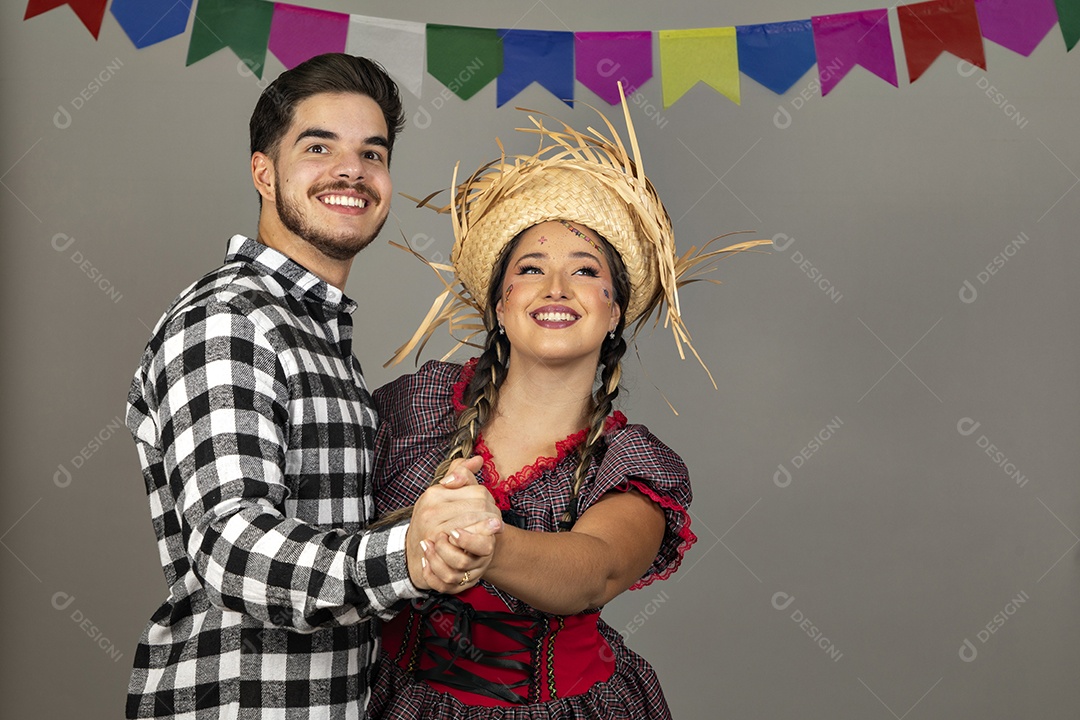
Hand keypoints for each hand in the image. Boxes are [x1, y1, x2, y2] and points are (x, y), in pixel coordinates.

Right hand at [406, 456, 501, 590]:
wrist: (416, 553)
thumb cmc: (433, 521)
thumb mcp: (442, 496)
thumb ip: (460, 474)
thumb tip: (478, 459)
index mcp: (435, 493)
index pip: (477, 490)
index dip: (490, 500)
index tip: (493, 509)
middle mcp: (432, 508)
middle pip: (479, 505)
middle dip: (492, 514)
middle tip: (497, 523)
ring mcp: (434, 527)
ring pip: (476, 521)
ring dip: (489, 527)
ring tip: (494, 530)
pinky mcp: (439, 547)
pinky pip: (469, 539)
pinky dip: (480, 539)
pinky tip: (485, 540)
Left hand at [420, 516, 501, 593]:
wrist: (470, 546)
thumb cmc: (473, 529)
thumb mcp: (478, 521)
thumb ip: (480, 519)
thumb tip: (494, 523)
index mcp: (487, 547)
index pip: (483, 547)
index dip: (466, 540)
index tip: (454, 531)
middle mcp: (479, 565)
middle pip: (462, 562)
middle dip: (444, 548)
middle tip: (439, 535)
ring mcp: (467, 577)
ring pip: (450, 577)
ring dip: (434, 559)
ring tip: (426, 544)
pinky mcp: (455, 586)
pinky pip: (441, 586)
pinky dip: (430, 574)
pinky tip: (425, 559)